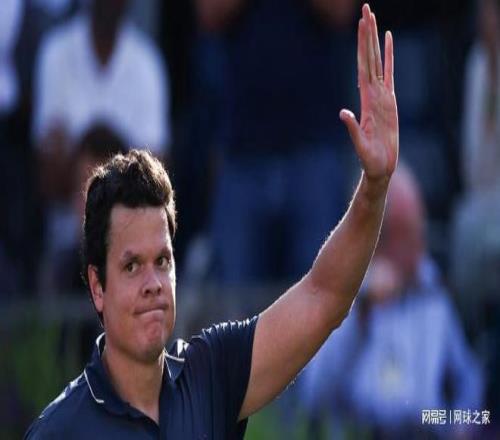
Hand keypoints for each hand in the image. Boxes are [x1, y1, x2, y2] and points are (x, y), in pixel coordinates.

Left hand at [340, 4, 398, 184]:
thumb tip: (343, 113)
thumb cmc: (369, 158)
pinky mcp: (390, 101)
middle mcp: (372, 93)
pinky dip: (389, 56)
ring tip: (373, 18)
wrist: (380, 166)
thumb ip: (352, 128)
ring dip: (375, 40)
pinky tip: (388, 41)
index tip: (361, 24)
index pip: (363, 66)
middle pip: (369, 57)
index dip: (362, 45)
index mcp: (366, 100)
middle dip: (367, 34)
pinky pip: (390, 73)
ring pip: (378, 61)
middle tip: (366, 9)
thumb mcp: (359, 143)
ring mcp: (382, 95)